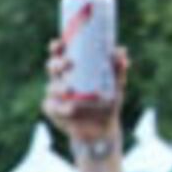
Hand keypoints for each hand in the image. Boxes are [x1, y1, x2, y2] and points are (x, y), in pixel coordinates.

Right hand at [42, 34, 126, 154]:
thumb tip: (121, 50)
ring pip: (51, 87)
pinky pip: (51, 106)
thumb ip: (117, 69)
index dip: (57, 47)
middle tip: (67, 63)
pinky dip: (59, 107)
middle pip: (52, 67)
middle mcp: (62, 80)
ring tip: (69, 90)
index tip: (59, 43)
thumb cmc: (107, 102)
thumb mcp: (116, 85)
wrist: (102, 129)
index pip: (61, 54)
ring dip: (58, 87)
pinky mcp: (53, 111)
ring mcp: (55, 96)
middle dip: (56, 63)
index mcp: (73, 70)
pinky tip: (69, 109)